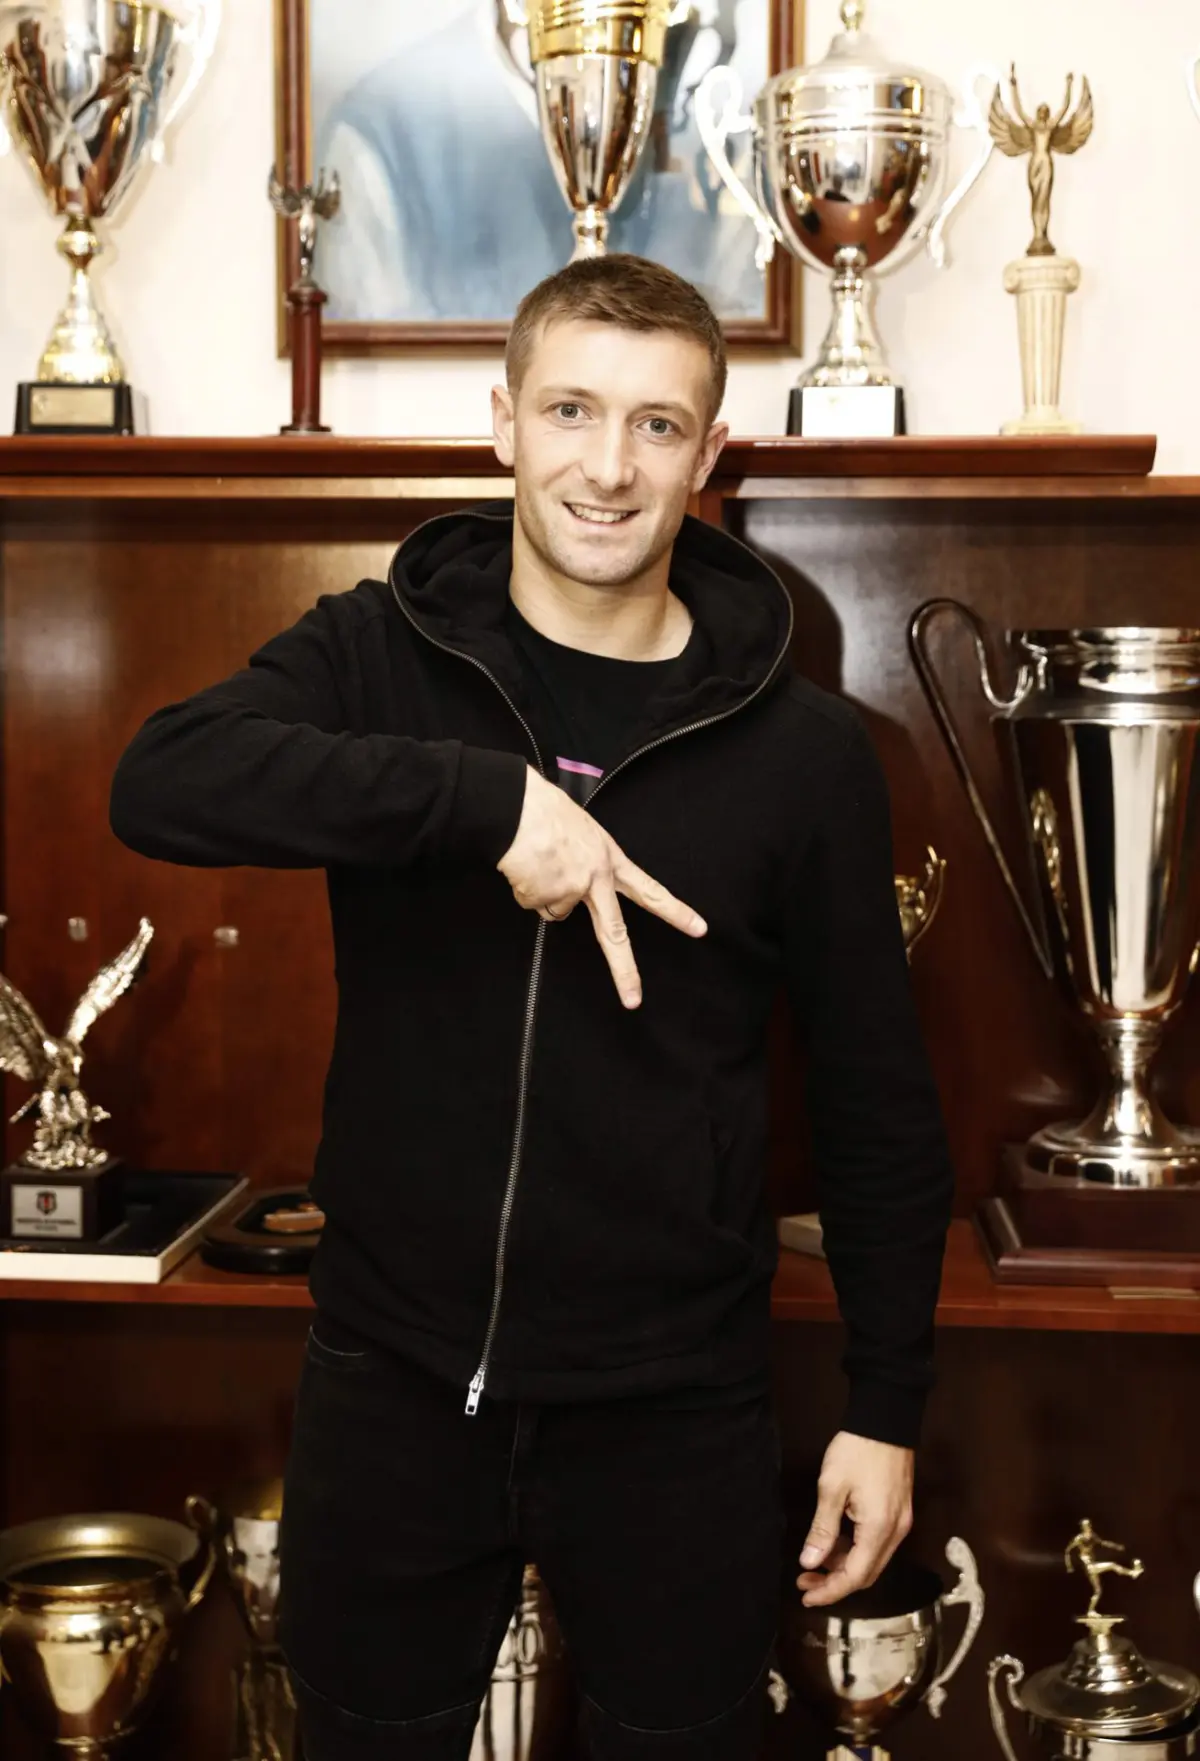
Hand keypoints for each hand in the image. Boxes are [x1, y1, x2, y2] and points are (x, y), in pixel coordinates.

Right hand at [497, 767, 705, 1008]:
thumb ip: (589, 863)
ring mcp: (571, 892)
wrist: (518, 809)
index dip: (675, 911)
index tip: (699, 928)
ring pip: (556, 911)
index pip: (650, 889)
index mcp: (610, 859)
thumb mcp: (583, 832)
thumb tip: (572, 890)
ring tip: (537, 863)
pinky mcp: (545, 898)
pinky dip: (526, 889)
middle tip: (633, 999)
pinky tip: (526, 867)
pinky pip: (533, 903)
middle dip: (624, 970)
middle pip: (614, 934)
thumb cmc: (546, 812)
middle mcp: (596, 879)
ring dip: (544, 892)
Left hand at [796, 1431, 913, 1606]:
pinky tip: (836, 1543)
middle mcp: (896, 1533)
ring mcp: (901, 1523)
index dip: (830, 1592)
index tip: (806, 1597)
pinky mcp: (899, 1513)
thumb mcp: (832, 1488)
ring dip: (845, 1567)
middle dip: (835, 1583)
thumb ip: (822, 1529)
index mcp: (879, 1529)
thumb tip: (809, 1562)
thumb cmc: (856, 1450)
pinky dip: (856, 1551)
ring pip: (873, 1561)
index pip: (855, 1576)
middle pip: (867, 1574)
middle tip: (805, 1582)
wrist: (885, 1420)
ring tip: (815, 1563)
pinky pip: (878, 1545)